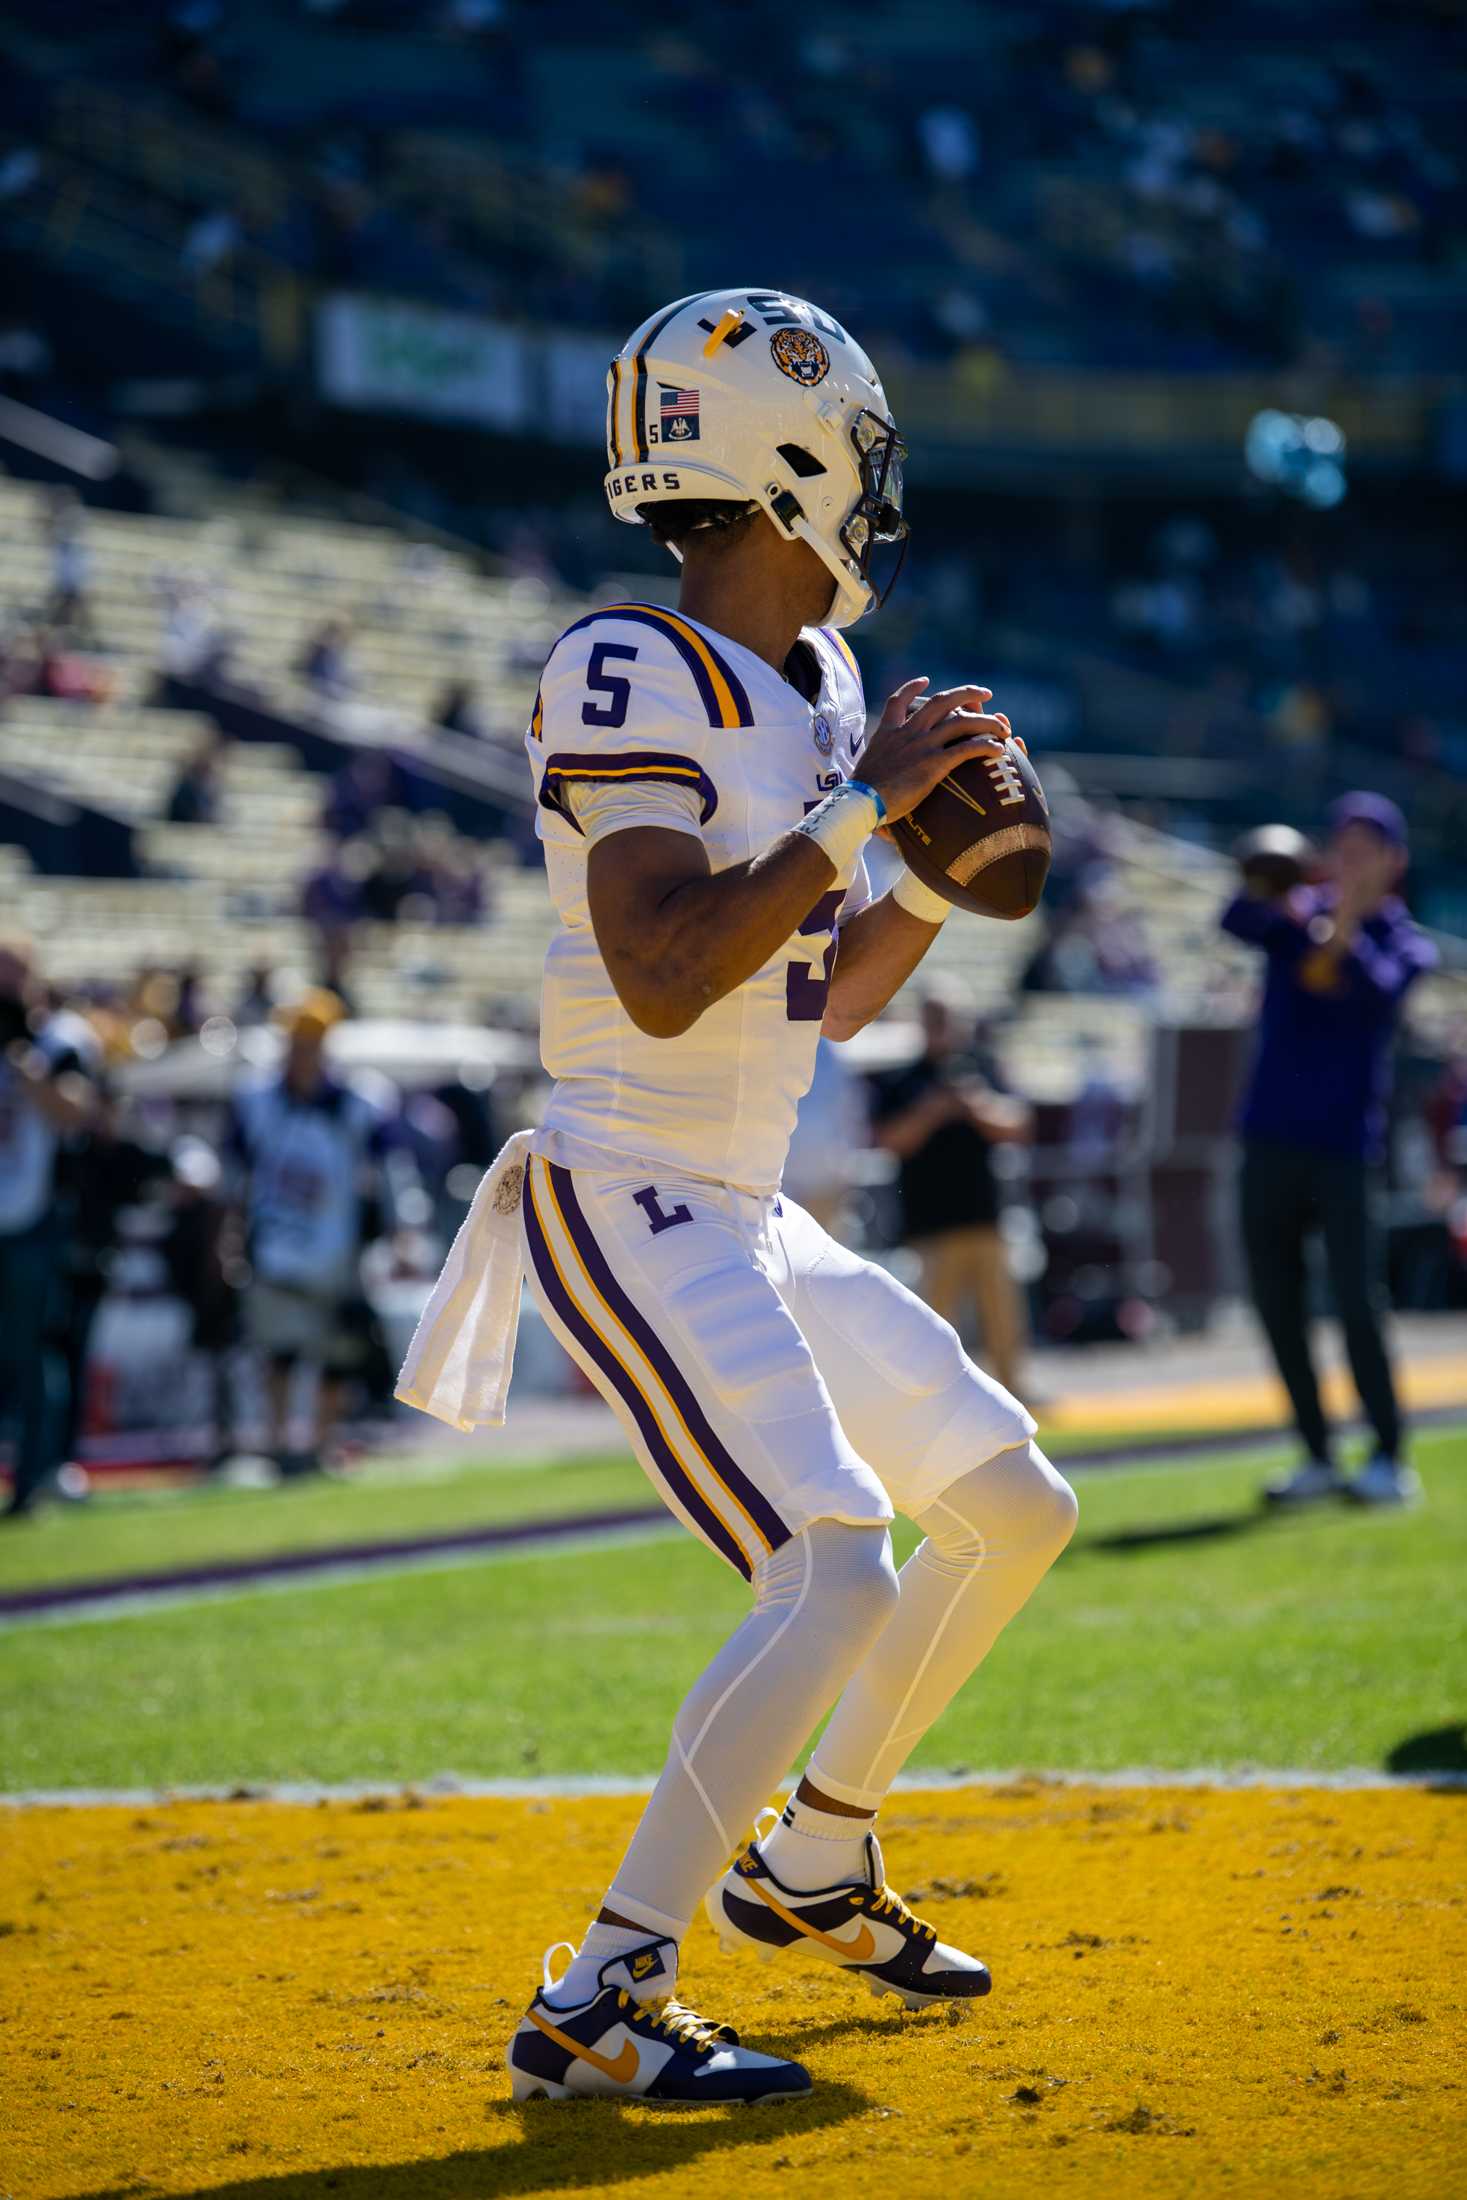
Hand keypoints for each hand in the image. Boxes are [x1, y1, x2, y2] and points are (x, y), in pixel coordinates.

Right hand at [859, 677, 1009, 824]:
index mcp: (888, 732)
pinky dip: (986, 746)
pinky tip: (999, 750)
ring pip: (962, 721)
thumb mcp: (864, 772)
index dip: (913, 687)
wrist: (860, 802)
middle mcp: (908, 732)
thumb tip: (870, 783)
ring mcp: (922, 745)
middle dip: (967, 692)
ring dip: (986, 721)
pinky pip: (967, 748)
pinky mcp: (934, 763)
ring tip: (1002, 726)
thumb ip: (875, 769)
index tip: (925, 680)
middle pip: (942, 701)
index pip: (898, 700)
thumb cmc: (859, 797)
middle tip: (985, 693)